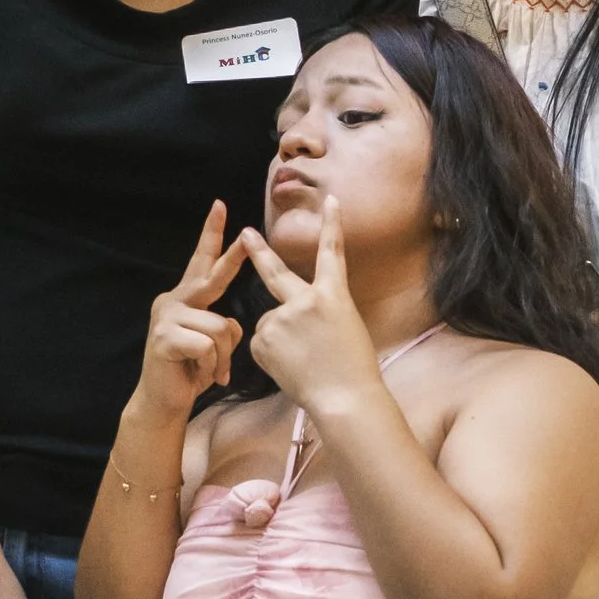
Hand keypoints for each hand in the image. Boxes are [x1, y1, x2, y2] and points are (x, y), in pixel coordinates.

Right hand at [133, 202, 246, 423]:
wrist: (163, 402)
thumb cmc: (192, 371)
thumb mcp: (213, 343)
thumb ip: (222, 323)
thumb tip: (231, 323)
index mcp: (186, 298)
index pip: (202, 261)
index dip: (212, 235)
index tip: (220, 206)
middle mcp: (173, 300)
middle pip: (211, 277)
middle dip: (232, 258)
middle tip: (247, 236)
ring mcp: (166, 317)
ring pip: (221, 326)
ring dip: (223, 356)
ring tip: (211, 370)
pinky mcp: (164, 337)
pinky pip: (208, 346)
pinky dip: (212, 366)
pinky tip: (198, 375)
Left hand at [237, 199, 378, 414]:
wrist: (344, 398)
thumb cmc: (352, 368)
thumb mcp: (345, 327)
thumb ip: (317, 311)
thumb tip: (289, 313)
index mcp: (333, 295)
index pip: (332, 253)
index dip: (332, 225)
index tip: (330, 200)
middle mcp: (304, 300)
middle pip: (275, 273)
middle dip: (258, 251)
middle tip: (245, 233)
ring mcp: (281, 318)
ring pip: (270, 322)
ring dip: (279, 338)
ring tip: (303, 359)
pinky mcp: (262, 339)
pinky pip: (261, 342)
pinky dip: (271, 353)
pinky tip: (290, 366)